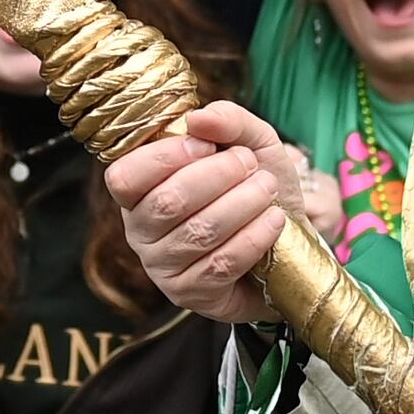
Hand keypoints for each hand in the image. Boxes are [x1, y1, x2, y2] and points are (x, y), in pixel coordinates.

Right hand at [106, 98, 305, 324]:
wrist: (289, 245)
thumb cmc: (255, 188)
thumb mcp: (250, 144)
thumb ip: (227, 121)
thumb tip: (198, 119)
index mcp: (139, 191)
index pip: (124, 176)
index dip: (165, 156)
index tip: (206, 144)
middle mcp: (140, 231)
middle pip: (167, 202)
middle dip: (217, 176)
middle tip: (249, 163)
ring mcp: (162, 267)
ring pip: (198, 232)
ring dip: (242, 204)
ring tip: (267, 188)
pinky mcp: (191, 295)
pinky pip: (220, 264)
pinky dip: (253, 237)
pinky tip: (274, 221)